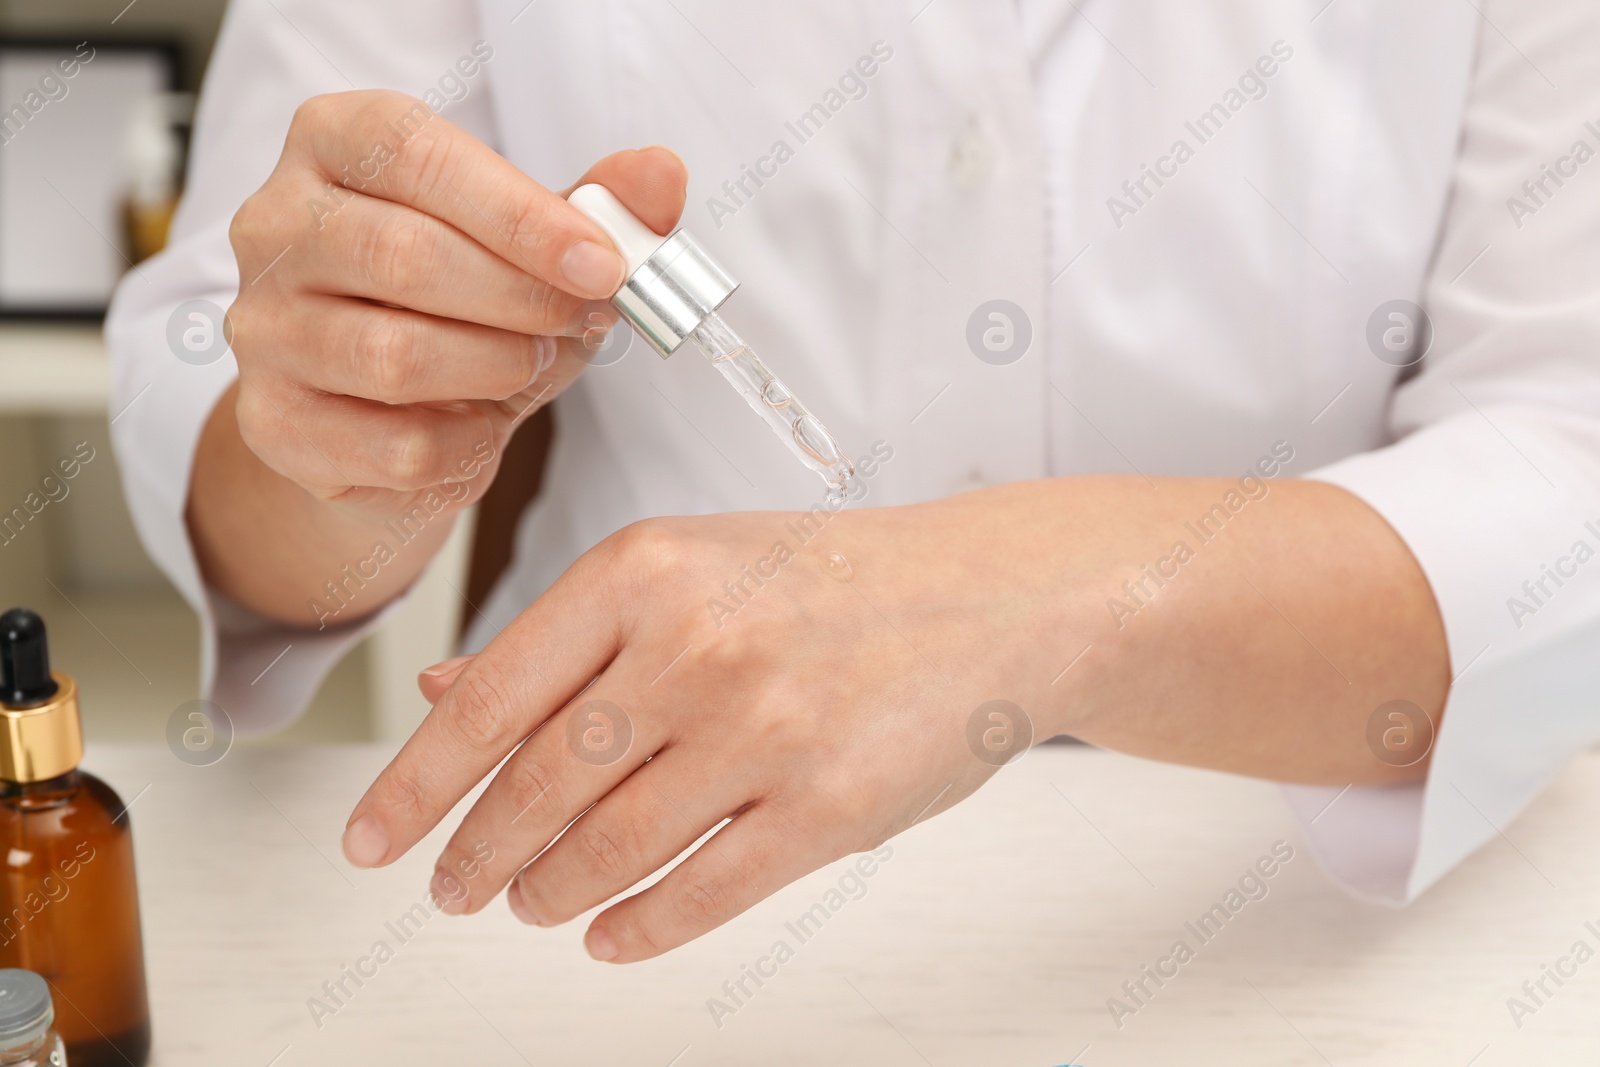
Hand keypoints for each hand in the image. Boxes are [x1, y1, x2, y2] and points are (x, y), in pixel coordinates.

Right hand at [224, 89, 684, 518]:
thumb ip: (599, 206)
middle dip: (521, 298)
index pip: (417, 155)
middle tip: (579, 320)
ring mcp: (262, 327)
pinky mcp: (273, 422)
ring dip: (497, 369)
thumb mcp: (535, 247)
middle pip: (405, 257)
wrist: (382, 422)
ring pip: (396, 356)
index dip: (522, 214)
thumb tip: (660, 176)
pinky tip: (481, 428)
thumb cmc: (459, 308)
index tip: (604, 263)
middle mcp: (276, 226)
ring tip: (531, 365)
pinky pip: (395, 445)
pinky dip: (466, 446)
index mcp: (334, 144)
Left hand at [342, 488, 1067, 961]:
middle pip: (538, 787)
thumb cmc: (835, 577)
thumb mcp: (693, 564)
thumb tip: (444, 692)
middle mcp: (697, 645)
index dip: (414, 785)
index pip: (489, 700)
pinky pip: (702, 895)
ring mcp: (767, 729)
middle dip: (478, 855)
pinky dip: (639, 928)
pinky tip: (609, 933)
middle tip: (455, 887)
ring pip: (609, 851)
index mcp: (644, 570)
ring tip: (531, 902)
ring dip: (551, 893)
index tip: (372, 841)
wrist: (994, 594)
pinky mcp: (831, 807)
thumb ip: (568, 633)